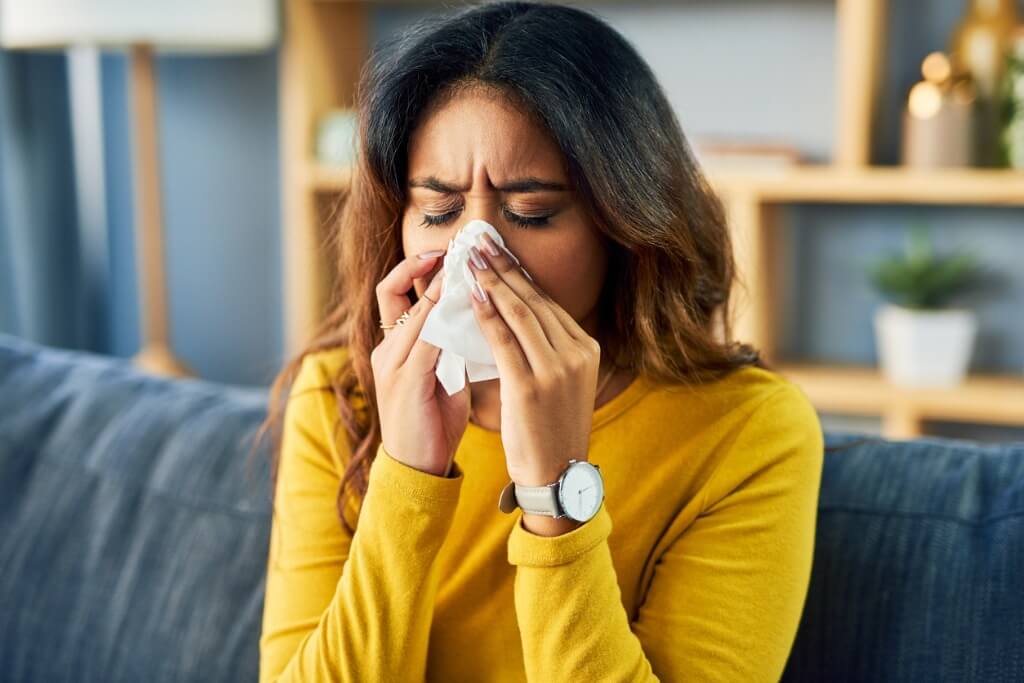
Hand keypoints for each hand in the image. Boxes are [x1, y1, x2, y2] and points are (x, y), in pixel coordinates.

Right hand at [372, 251, 469, 476]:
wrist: (418, 469)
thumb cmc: (433, 424)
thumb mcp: (442, 377)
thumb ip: (449, 347)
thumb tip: (477, 319)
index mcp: (392, 347)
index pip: (397, 293)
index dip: (418, 268)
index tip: (448, 252)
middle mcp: (385, 349)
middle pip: (394, 290)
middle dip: (423, 264)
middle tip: (456, 247)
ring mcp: (391, 363)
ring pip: (414, 311)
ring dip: (441, 287)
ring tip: (467, 268)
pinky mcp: (405, 379)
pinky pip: (426, 338)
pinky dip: (446, 319)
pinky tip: (469, 307)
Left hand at [466, 233, 601, 488]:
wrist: (557, 475)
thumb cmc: (552, 428)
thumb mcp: (562, 382)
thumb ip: (549, 349)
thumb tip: (522, 315)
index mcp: (586, 349)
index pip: (547, 302)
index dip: (519, 273)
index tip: (497, 250)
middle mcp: (576, 353)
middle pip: (533, 299)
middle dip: (503, 267)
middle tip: (479, 241)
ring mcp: (556, 369)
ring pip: (519, 312)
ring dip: (490, 281)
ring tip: (469, 258)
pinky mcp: (531, 385)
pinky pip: (503, 340)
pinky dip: (486, 314)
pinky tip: (470, 295)